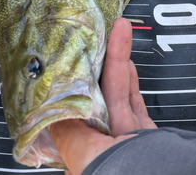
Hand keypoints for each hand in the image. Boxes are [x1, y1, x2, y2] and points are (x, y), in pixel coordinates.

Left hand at [49, 18, 156, 174]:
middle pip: (94, 98)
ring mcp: (124, 138)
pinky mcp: (144, 132)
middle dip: (92, 66)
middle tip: (90, 41)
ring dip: (116, 61)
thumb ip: (68, 130)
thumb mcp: (84, 155)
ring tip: (114, 34)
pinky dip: (130, 78)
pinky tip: (125, 59)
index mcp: (83, 156)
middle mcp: (101, 147)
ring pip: (115, 93)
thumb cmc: (123, 172)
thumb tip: (50, 107)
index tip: (68, 62)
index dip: (70, 86)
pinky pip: (133, 100)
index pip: (71, 115)